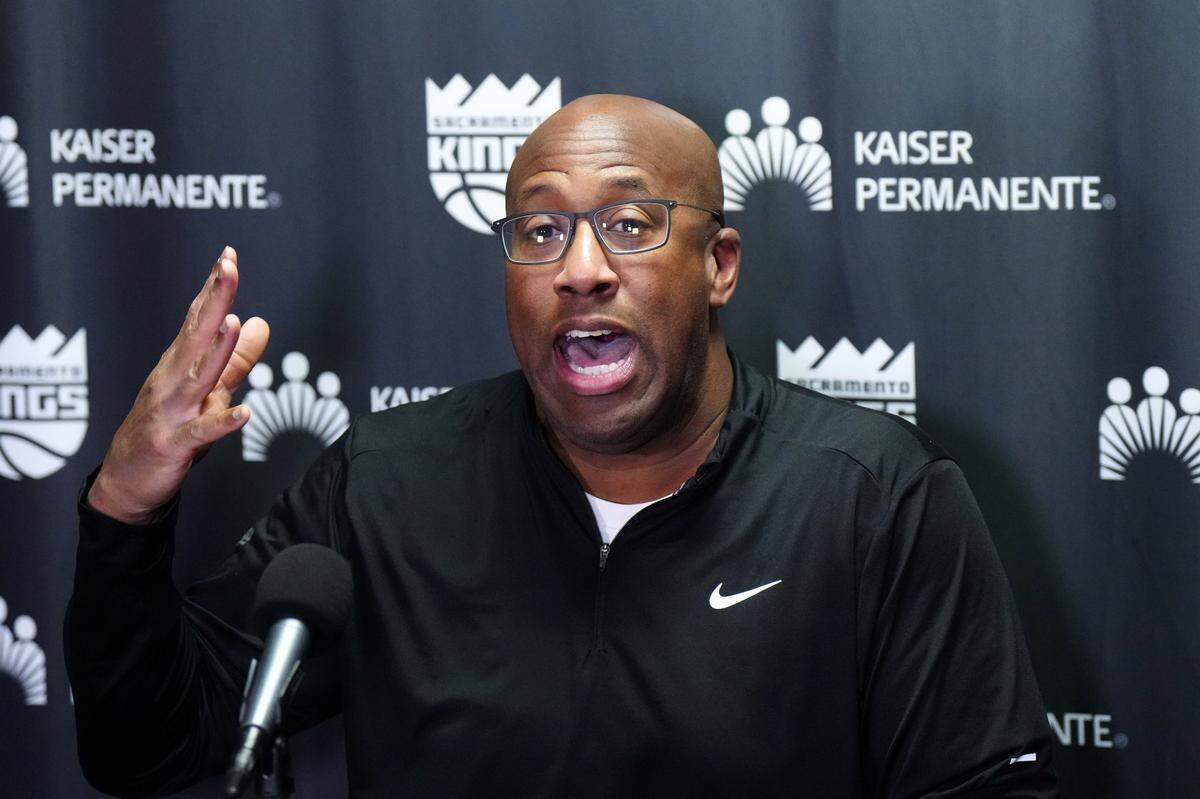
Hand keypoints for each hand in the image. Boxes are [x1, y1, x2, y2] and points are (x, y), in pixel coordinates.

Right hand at [87, 246, 269, 524]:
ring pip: (196, 377)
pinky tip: (243, 414)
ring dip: (215, 351)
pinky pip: (200, 433)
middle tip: (227, 267)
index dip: (213, 288)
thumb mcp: (207, 390)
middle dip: (212, 301)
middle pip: (195, 335)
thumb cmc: (167, 430)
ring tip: (232, 322)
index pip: (197, 319)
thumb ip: (235, 360)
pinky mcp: (174, 445)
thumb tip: (260, 322)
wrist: (126, 483)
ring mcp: (171, 412)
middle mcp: (171, 380)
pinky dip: (220, 423)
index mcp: (179, 364)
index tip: (228, 255)